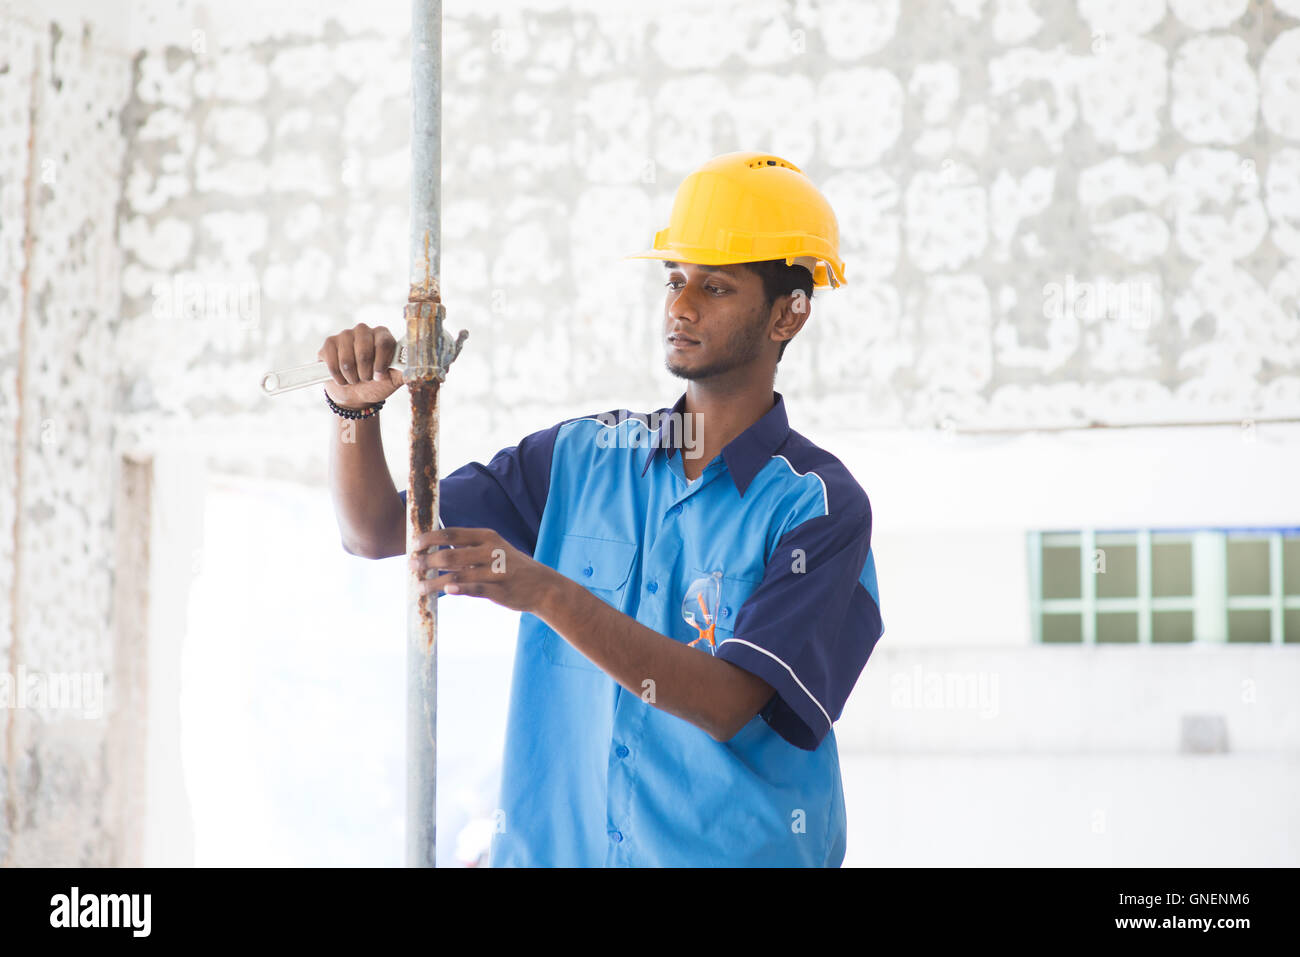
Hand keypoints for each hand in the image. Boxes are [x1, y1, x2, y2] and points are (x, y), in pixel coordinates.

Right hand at [317, 322, 404, 408]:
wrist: (355, 394)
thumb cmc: (377, 384)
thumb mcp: (393, 381)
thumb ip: (404, 373)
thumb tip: (414, 370)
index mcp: (383, 335)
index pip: (383, 342)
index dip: (381, 363)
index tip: (379, 376)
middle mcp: (364, 330)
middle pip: (364, 351)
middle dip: (365, 372)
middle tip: (366, 379)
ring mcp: (345, 335)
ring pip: (347, 359)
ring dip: (351, 377)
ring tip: (355, 379)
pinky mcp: (329, 343)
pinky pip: (332, 362)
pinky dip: (338, 377)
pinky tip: (342, 378)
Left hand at [408, 527, 562, 614]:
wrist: (542, 586)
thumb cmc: (511, 566)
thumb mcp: (493, 549)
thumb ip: (467, 550)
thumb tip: (435, 549)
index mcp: (487, 537)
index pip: (451, 534)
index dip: (430, 538)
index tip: (414, 545)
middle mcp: (490, 551)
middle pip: (450, 555)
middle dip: (426, 561)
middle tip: (411, 566)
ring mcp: (495, 571)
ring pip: (457, 576)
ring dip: (434, 582)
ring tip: (419, 586)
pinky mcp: (499, 590)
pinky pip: (474, 589)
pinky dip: (458, 590)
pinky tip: (445, 591)